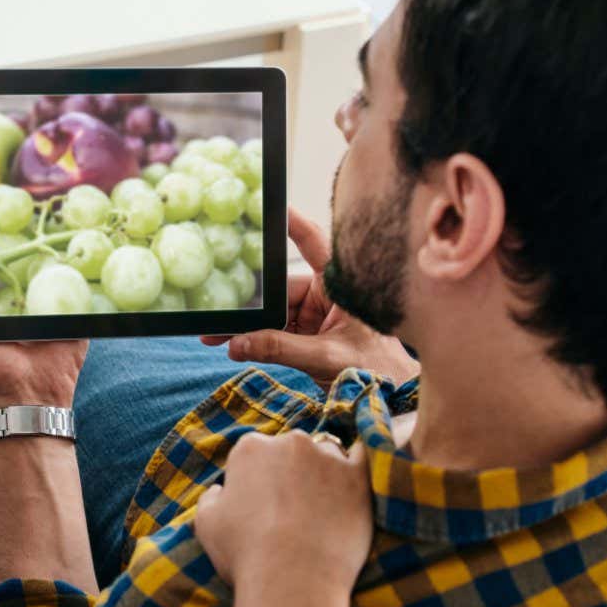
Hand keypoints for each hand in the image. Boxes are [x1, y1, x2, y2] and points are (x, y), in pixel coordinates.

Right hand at [195, 430, 372, 591]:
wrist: (292, 580)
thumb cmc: (245, 553)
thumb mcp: (206, 524)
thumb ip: (210, 498)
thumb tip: (219, 490)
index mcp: (250, 448)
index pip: (256, 453)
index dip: (258, 479)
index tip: (262, 505)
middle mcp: (289, 442)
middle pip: (292, 449)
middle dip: (292, 471)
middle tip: (293, 509)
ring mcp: (326, 456)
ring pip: (327, 454)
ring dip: (324, 471)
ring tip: (324, 509)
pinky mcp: (356, 476)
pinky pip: (363, 457)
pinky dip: (358, 464)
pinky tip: (355, 480)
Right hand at [202, 207, 417, 386]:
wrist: (390, 399)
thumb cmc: (377, 371)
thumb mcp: (327, 358)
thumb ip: (282, 350)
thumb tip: (237, 344)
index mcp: (341, 285)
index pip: (314, 244)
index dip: (292, 223)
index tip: (270, 206)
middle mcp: (326, 294)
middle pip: (280, 289)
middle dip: (249, 303)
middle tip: (219, 312)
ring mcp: (315, 315)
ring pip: (273, 313)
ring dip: (247, 325)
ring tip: (216, 334)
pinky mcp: (306, 335)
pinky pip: (275, 332)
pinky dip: (255, 339)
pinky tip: (232, 343)